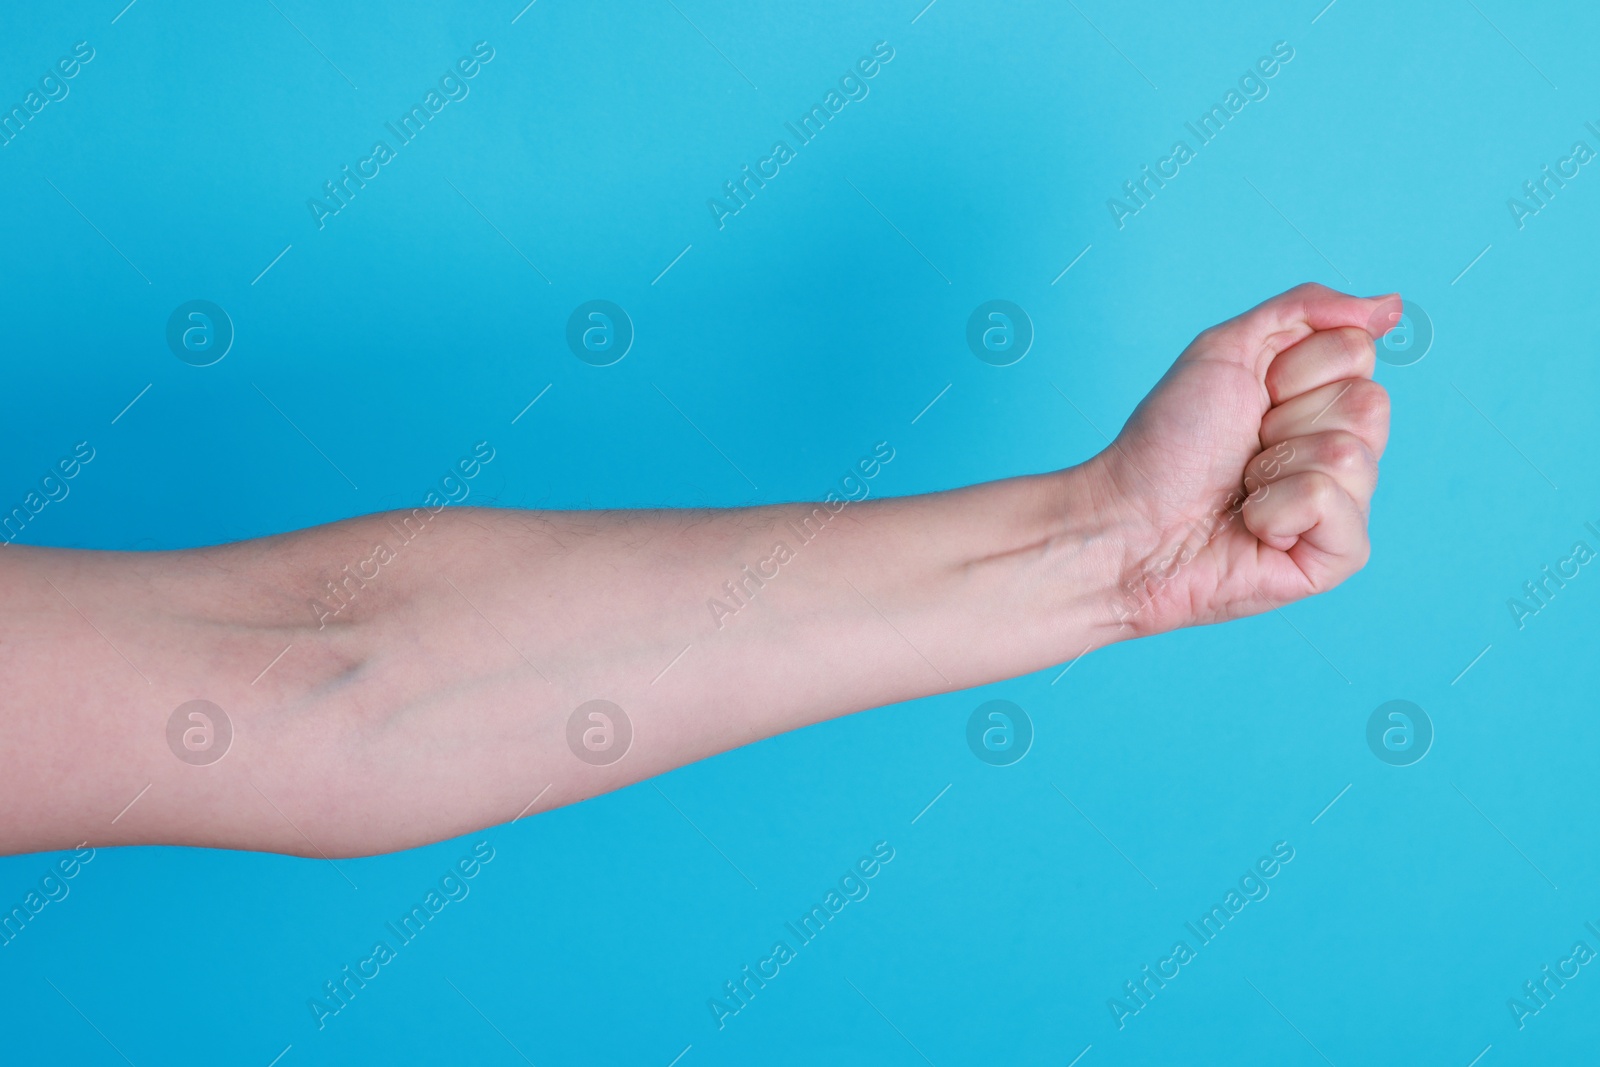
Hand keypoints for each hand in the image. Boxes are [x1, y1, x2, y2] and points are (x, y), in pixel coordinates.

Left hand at [1084, 283, 1398, 636]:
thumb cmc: (1169, 443)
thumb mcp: (1226, 349)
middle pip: (1369, 404)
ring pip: (1352, 455)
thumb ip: (1306, 309)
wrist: (1130, 520)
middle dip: (1287, 419)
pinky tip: (1254, 528)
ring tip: (1242, 490)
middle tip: (1244, 448)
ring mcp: (1346, 505)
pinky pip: (1333, 505)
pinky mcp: (1339, 557)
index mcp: (1321, 399)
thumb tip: (1390, 305)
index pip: (1357, 354)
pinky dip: (1278, 510)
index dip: (1291, 370)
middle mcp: (1342, 449)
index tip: (1251, 397)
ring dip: (1276, 467)